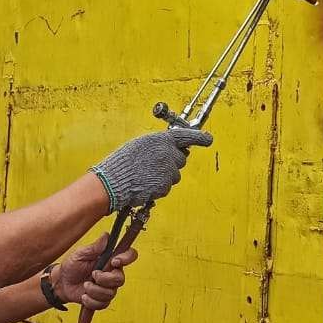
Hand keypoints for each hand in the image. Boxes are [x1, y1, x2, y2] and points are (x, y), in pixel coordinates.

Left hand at [52, 233, 136, 310]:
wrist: (62, 283)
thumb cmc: (72, 265)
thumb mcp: (80, 254)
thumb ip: (94, 247)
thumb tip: (106, 235)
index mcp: (109, 259)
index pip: (129, 255)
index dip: (127, 258)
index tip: (114, 261)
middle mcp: (111, 273)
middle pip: (120, 279)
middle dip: (105, 279)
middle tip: (93, 275)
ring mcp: (108, 287)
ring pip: (110, 293)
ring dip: (95, 290)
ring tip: (85, 286)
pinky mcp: (102, 300)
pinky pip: (103, 304)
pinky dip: (91, 301)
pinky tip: (84, 296)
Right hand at [91, 127, 213, 211]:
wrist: (114, 181)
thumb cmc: (123, 162)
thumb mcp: (140, 144)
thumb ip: (158, 144)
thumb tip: (168, 148)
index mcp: (162, 140)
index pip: (186, 136)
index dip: (199, 137)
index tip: (208, 139)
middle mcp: (168, 154)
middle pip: (181, 159)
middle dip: (172, 162)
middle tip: (155, 164)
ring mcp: (168, 171)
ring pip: (174, 175)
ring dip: (164, 176)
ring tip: (145, 174)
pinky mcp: (165, 186)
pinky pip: (166, 186)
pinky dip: (158, 186)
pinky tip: (145, 182)